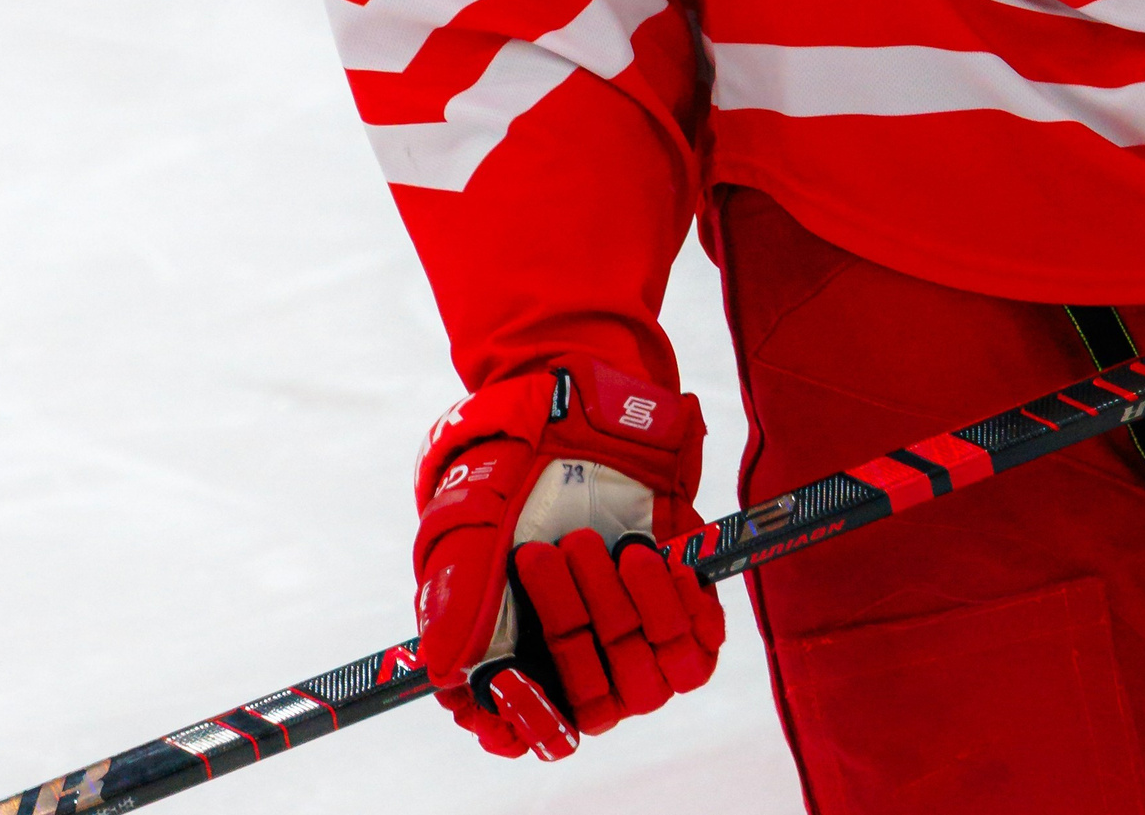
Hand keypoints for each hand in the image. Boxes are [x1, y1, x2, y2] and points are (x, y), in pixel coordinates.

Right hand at [411, 359, 721, 758]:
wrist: (576, 411)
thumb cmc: (512, 472)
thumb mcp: (471, 523)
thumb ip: (459, 597)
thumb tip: (447, 670)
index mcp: (514, 657)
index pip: (523, 733)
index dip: (528, 719)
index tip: (515, 675)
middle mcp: (575, 662)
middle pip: (595, 704)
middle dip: (574, 624)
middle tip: (559, 548)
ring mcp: (629, 639)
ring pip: (648, 682)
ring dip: (627, 611)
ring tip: (610, 542)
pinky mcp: (677, 610)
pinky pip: (697, 651)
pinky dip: (680, 609)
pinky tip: (656, 555)